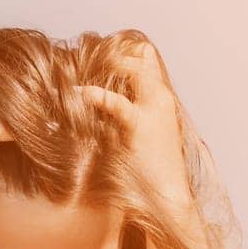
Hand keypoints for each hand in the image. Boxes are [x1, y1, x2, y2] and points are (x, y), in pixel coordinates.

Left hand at [75, 39, 194, 213]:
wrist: (167, 195)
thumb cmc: (152, 170)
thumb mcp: (144, 134)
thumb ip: (128, 114)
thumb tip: (101, 103)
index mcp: (162, 99)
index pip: (147, 58)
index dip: (123, 53)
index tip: (99, 55)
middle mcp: (160, 98)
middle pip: (140, 57)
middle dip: (112, 54)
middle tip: (85, 58)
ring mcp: (152, 110)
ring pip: (133, 69)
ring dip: (107, 65)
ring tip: (82, 67)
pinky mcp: (137, 125)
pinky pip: (115, 102)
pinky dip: (95, 95)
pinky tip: (80, 92)